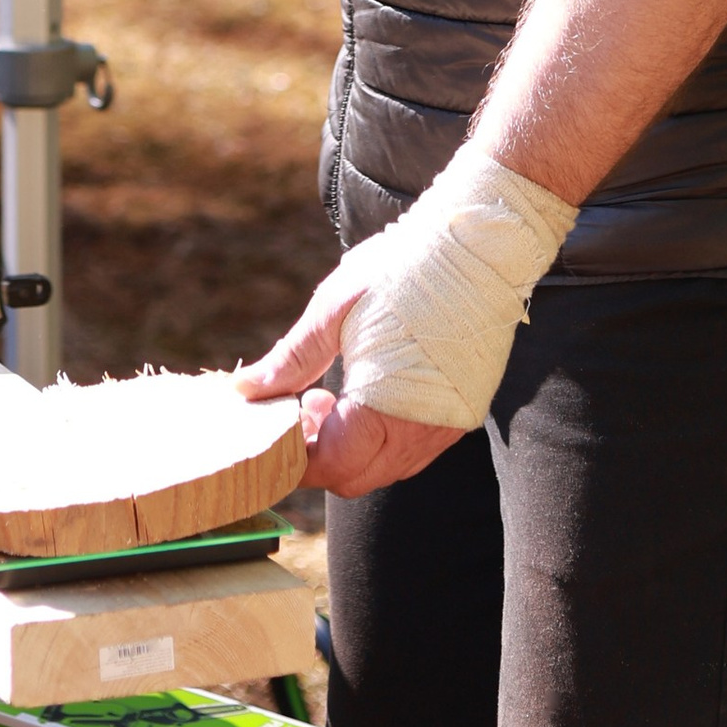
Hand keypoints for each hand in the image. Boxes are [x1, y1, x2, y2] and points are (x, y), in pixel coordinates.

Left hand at [235, 250, 463, 501]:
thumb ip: (292, 359)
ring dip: (349, 448)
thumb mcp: (336, 309)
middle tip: (301, 407)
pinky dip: (381, 438)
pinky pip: (412, 450)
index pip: (329, 466)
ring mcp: (445, 428)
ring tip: (334, 396)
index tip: (275, 425)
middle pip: (354, 478)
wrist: (479, 248)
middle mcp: (420, 431)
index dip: (294, 456)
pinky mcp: (461, 415)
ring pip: (384, 468)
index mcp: (385, 408)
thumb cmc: (403, 271)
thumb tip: (247, 389)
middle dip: (317, 454)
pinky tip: (371, 394)